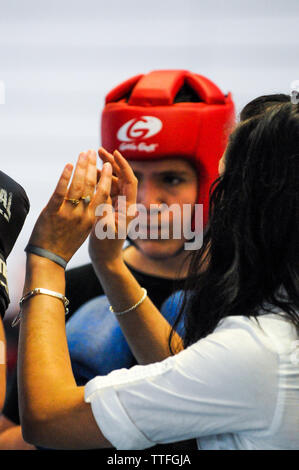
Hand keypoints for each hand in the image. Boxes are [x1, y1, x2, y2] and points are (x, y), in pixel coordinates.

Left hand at [28, 150, 112, 262]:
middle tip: (93, 151)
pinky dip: (64, 178)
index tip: (109, 164)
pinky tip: (68, 165)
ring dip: (81, 167)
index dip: (107, 177)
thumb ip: (93, 213)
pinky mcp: (52, 213)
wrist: (50, 258)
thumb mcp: (85, 230)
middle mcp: (84, 214)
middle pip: (92, 185)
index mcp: (93, 217)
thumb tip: (98, 199)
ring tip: (83, 153)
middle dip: (93, 166)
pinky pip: (60, 192)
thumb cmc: (68, 245)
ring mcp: (68, 213)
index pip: (104, 193)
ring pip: (78, 186)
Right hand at [89, 147, 137, 265]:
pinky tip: (88, 174)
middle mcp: (126, 204)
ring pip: (112, 183)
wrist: (105, 258)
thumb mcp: (103, 225)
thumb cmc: (106, 245)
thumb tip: (102, 187)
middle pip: (121, 178)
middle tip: (98, 150)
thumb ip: (104, 206)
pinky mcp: (110, 209)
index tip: (114, 152)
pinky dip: (98, 182)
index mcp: (129, 207)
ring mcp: (119, 206)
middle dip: (111, 163)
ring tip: (90, 160)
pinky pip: (105, 190)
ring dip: (102, 171)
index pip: (130, 180)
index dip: (123, 165)